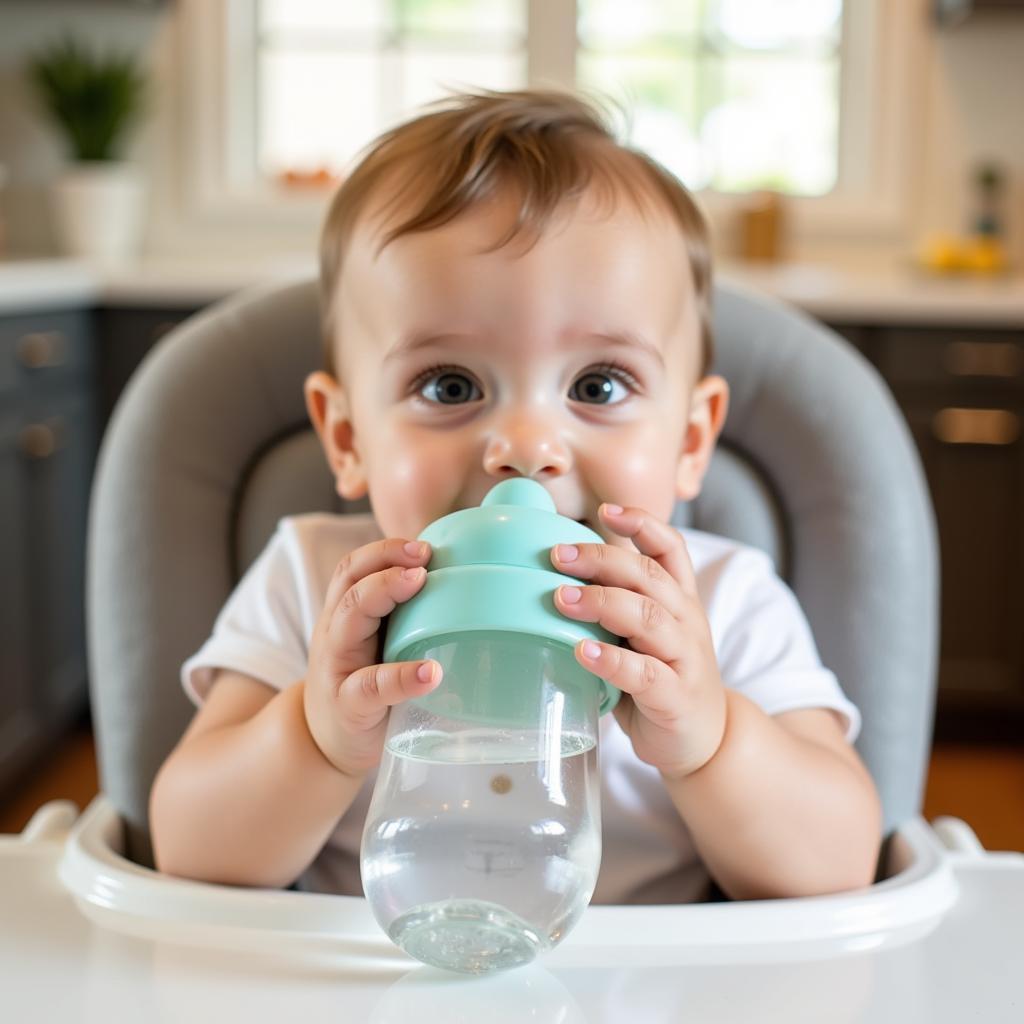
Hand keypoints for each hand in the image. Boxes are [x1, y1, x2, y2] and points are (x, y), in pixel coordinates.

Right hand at [304, 537, 440, 778]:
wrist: (325, 741)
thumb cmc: (365, 683)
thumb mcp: (379, 643)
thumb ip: (407, 617)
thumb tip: (473, 590)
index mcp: (346, 613)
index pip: (354, 567)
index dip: (385, 550)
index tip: (425, 545)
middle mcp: (336, 631)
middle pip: (349, 581)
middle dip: (385, 560)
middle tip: (424, 556)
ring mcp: (338, 666)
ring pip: (348, 618)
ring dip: (383, 593)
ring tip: (420, 582)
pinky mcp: (348, 704)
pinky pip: (370, 686)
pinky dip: (400, 677)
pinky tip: (431, 673)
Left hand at [550, 503, 726, 779]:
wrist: (705, 739)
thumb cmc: (660, 678)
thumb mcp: (644, 634)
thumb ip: (615, 606)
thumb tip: (552, 577)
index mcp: (679, 599)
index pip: (670, 548)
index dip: (642, 523)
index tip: (606, 509)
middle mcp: (686, 621)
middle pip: (649, 575)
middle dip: (603, 559)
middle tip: (558, 555)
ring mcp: (684, 658)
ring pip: (649, 617)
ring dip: (602, 602)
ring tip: (561, 599)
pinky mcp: (675, 697)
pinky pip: (645, 674)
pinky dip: (612, 661)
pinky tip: (583, 652)